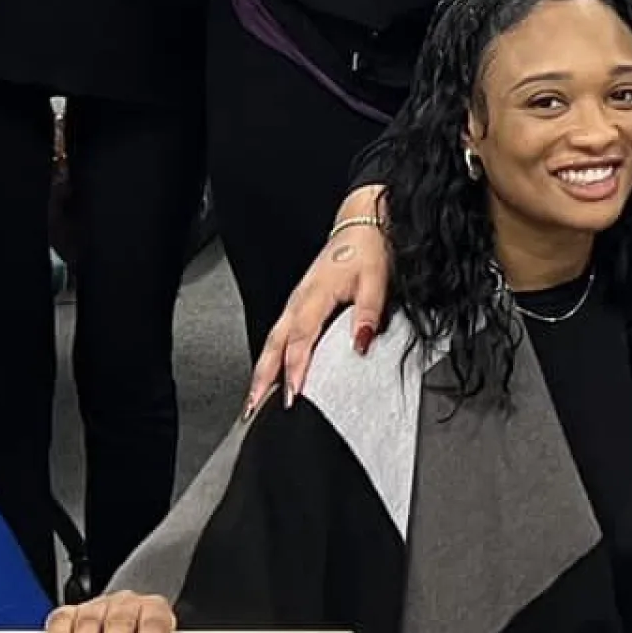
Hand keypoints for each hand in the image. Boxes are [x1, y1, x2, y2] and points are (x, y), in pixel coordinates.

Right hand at [247, 187, 391, 405]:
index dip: (295, 368)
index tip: (294, 394)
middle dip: (263, 377)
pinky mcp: (299, 303)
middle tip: (255, 407)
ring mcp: (296, 301)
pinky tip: (272, 373)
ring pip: (272, 340)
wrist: (361, 225)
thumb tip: (362, 343)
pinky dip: (271, 357)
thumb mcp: (377, 280)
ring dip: (262, 370)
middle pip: (274, 344)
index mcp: (316, 295)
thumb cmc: (367, 251)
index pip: (300, 339)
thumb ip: (369, 314)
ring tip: (255, 399)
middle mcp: (300, 300)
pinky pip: (279, 334)